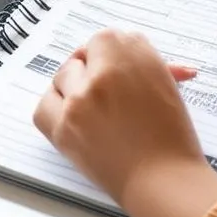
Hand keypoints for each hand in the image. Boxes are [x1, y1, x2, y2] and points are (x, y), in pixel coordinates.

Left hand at [33, 31, 216, 216]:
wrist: (163, 179)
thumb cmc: (172, 133)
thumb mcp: (164, 83)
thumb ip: (142, 62)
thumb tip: (130, 55)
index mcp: (132, 54)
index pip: (108, 37)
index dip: (112, 53)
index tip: (117, 64)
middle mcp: (103, 71)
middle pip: (85, 53)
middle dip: (95, 65)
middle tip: (107, 83)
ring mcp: (79, 100)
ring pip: (64, 74)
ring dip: (75, 83)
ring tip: (91, 100)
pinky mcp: (63, 128)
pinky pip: (44, 104)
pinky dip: (54, 104)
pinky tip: (70, 111)